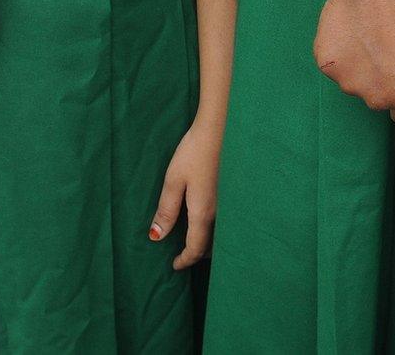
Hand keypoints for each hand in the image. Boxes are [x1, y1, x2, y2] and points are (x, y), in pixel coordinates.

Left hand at [149, 121, 220, 269]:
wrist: (225, 127)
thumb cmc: (195, 151)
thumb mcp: (173, 180)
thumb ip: (166, 210)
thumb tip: (156, 237)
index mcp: (203, 213)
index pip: (195, 248)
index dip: (185, 260)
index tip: (175, 266)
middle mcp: (222, 213)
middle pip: (213, 245)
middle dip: (199, 254)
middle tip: (185, 256)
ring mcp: (232, 204)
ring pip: (223, 235)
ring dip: (212, 243)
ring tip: (198, 242)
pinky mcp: (237, 194)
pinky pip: (229, 222)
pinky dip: (220, 229)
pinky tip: (214, 220)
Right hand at [314, 0, 394, 124]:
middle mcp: (382, 98)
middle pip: (382, 99)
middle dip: (386, 79)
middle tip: (391, 44)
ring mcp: (351, 83)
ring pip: (357, 81)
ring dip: (363, 64)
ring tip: (372, 30)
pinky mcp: (327, 65)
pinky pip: (337, 64)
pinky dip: (343, 51)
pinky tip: (353, 26)